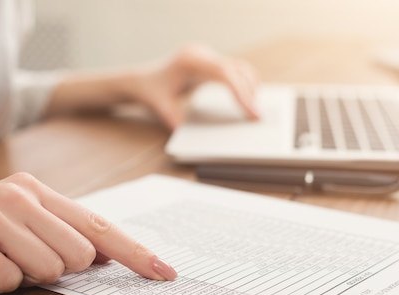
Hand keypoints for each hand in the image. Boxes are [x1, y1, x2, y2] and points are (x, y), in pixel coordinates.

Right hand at [0, 173, 176, 294]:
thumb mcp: (11, 225)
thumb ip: (56, 234)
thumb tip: (102, 256)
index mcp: (36, 192)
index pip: (99, 226)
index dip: (135, 252)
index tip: (164, 273)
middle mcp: (17, 195)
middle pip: (79, 256)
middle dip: (53, 272)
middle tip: (14, 260)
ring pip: (45, 271)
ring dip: (17, 278)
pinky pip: (3, 282)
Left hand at [132, 44, 259, 128]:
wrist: (141, 79)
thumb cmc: (150, 92)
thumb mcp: (160, 107)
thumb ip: (173, 119)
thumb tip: (190, 137)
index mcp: (190, 60)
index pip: (224, 73)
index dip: (241, 92)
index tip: (251, 111)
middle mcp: (201, 53)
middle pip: (236, 69)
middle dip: (249, 93)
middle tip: (257, 117)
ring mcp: (206, 56)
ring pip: (239, 67)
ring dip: (249, 87)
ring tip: (253, 111)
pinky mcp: (209, 62)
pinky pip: (232, 71)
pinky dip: (242, 84)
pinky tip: (246, 101)